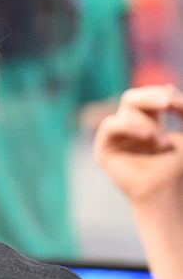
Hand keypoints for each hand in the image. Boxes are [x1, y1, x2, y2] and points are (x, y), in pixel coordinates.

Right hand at [95, 84, 182, 206]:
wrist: (165, 190)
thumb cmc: (176, 165)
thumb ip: (180, 109)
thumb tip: (170, 88)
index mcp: (148, 123)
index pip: (149, 97)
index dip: (161, 96)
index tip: (177, 103)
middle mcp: (128, 129)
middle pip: (131, 97)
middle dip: (150, 97)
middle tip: (168, 102)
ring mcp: (115, 139)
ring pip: (126, 111)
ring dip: (147, 123)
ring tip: (160, 142)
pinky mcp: (103, 150)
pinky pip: (111, 125)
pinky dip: (130, 126)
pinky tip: (148, 137)